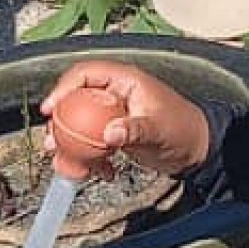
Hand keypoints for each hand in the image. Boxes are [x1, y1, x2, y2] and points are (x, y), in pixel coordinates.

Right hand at [39, 60, 210, 182]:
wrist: (196, 151)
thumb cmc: (184, 131)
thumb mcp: (159, 129)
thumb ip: (135, 130)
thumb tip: (109, 134)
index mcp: (125, 81)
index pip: (86, 74)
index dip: (63, 87)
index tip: (51, 109)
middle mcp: (115, 95)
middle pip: (75, 101)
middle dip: (61, 123)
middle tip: (52, 142)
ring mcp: (113, 115)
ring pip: (79, 125)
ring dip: (71, 145)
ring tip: (69, 164)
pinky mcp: (113, 134)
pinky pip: (91, 143)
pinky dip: (89, 159)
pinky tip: (101, 173)